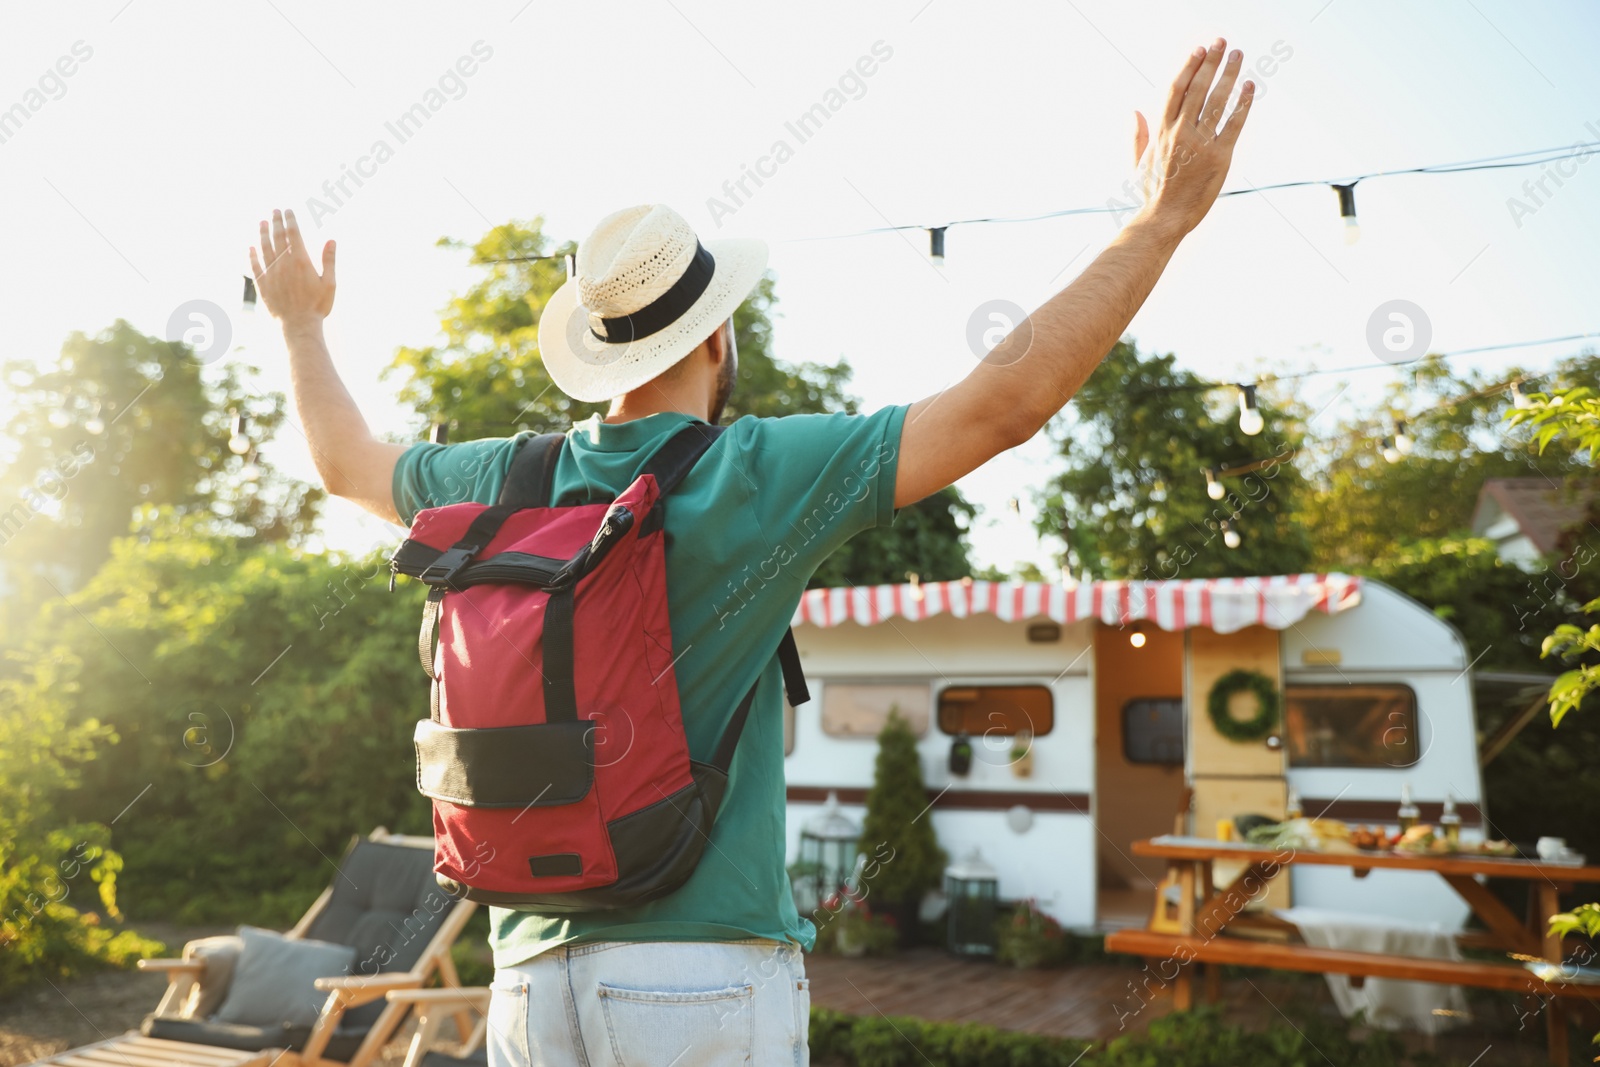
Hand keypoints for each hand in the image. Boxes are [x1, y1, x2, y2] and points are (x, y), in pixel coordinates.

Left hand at [249, 208, 335, 326]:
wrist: (298, 325)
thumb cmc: (317, 306)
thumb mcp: (330, 283)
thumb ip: (329, 261)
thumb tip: (331, 240)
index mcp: (300, 260)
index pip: (293, 233)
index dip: (290, 220)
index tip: (288, 210)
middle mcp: (283, 263)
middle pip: (277, 236)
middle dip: (275, 221)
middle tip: (274, 211)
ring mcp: (270, 273)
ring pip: (264, 247)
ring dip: (262, 233)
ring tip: (262, 222)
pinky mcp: (262, 284)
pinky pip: (254, 265)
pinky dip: (252, 255)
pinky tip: (250, 247)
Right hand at [1131, 38, 1253, 237]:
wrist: (1164, 219)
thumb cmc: (1151, 194)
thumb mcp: (1137, 163)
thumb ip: (1136, 136)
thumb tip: (1133, 111)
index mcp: (1161, 131)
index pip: (1176, 89)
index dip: (1188, 67)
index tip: (1198, 49)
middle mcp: (1180, 133)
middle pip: (1198, 88)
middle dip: (1210, 62)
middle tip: (1221, 42)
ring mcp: (1200, 144)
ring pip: (1217, 100)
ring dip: (1229, 74)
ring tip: (1237, 55)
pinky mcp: (1219, 157)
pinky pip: (1234, 124)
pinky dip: (1242, 103)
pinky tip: (1249, 86)